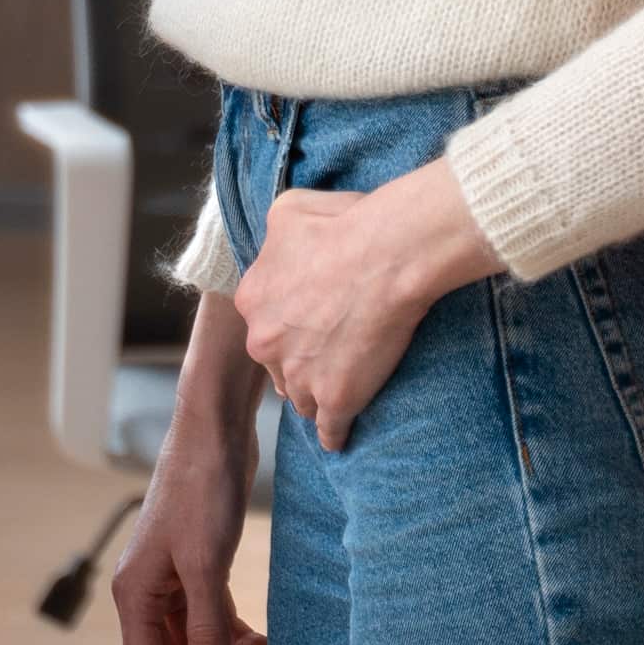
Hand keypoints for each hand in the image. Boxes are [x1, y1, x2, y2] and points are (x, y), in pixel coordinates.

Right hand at [112, 320, 266, 644]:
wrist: (215, 429)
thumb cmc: (200, 486)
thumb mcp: (206, 563)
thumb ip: (209, 627)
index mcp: (136, 596)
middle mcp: (148, 593)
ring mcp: (174, 579)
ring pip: (196, 644)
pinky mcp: (200, 563)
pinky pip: (213, 616)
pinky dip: (237, 637)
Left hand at [232, 162, 500, 449]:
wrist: (391, 252)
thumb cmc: (348, 225)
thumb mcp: (290, 209)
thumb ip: (274, 235)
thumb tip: (277, 245)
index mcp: (253, 298)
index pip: (265, 323)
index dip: (290, 322)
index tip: (314, 319)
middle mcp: (266, 341)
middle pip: (277, 364)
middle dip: (300, 359)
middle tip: (333, 349)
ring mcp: (299, 375)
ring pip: (301, 397)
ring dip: (317, 393)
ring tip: (344, 385)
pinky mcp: (335, 398)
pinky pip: (330, 429)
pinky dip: (336, 433)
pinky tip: (343, 435)